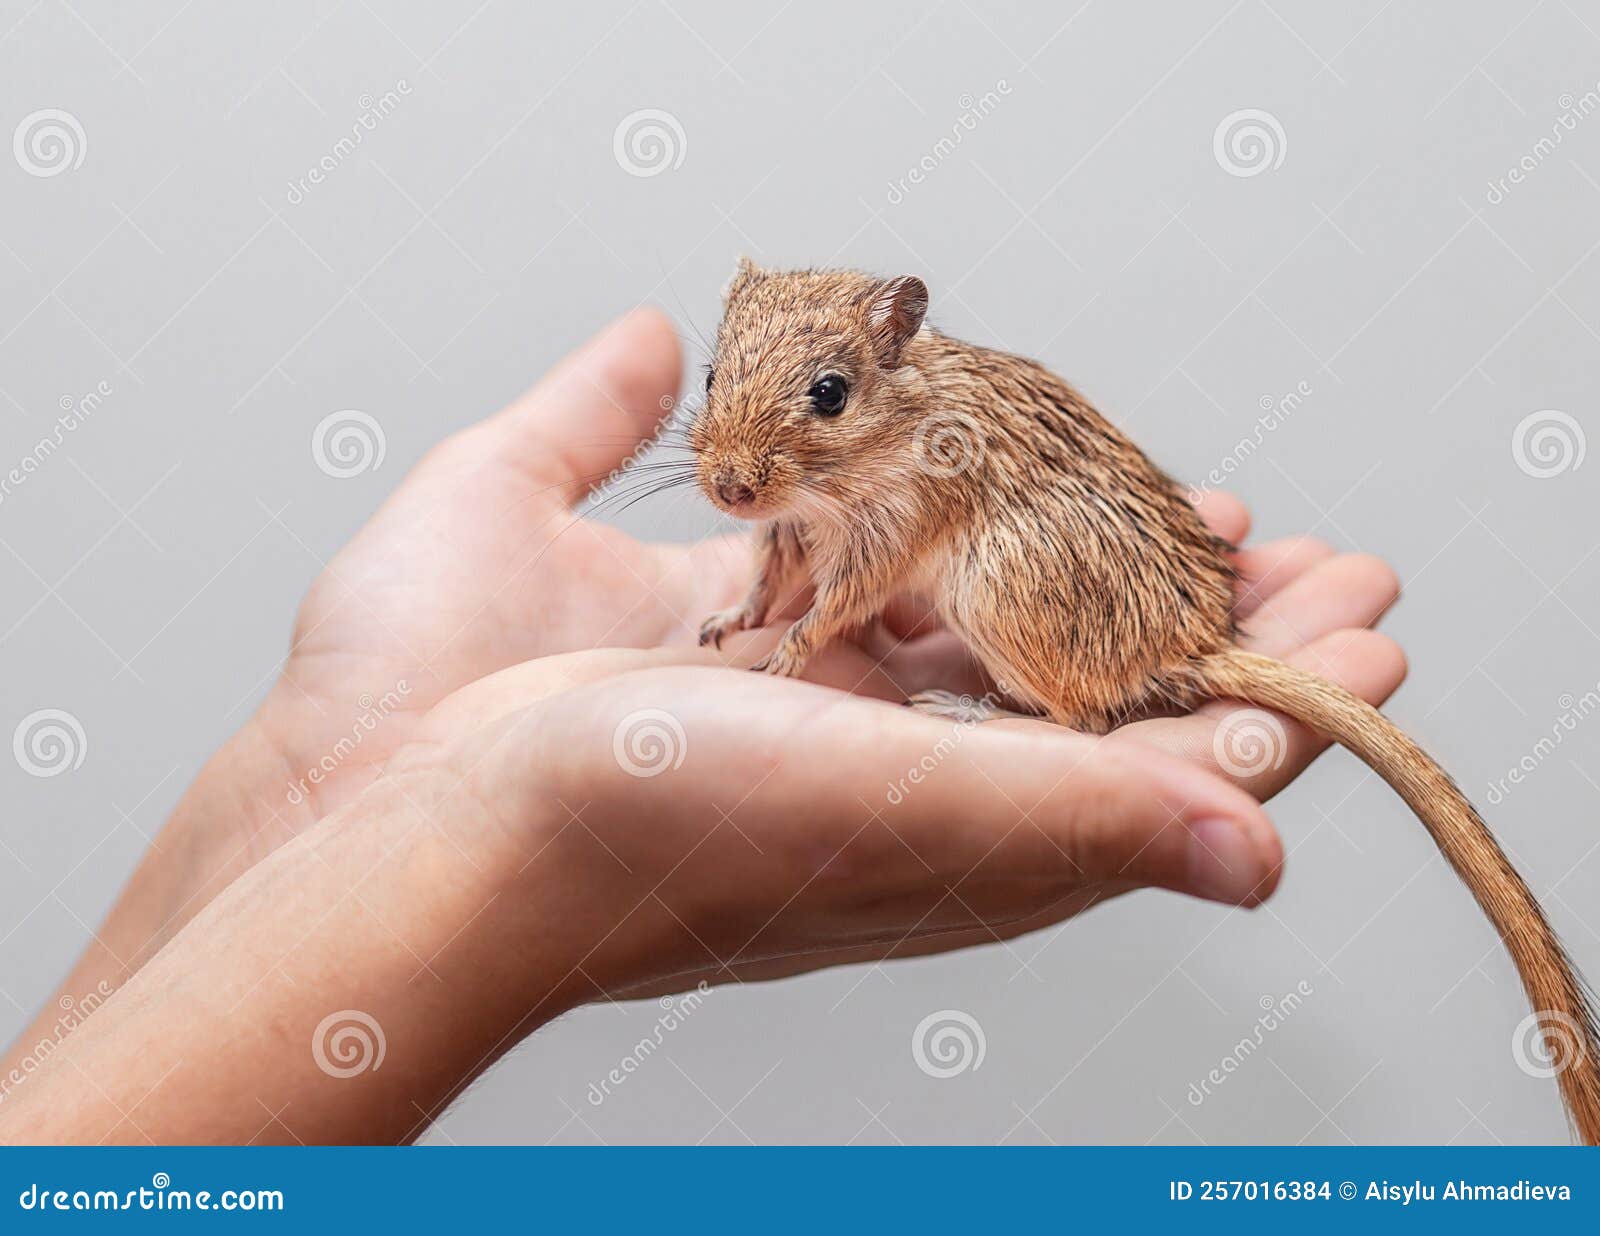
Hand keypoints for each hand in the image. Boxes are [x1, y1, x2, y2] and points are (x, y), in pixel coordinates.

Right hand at [0, 642, 1288, 1144]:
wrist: (441, 829)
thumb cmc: (650, 834)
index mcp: (984, 843)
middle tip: (1301, 553)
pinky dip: (977, 554)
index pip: (1188, 772)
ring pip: (1023, 650)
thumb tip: (1263, 853)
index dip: (1292, 697)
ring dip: (1111, 585)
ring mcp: (853, 735)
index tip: (1369, 616)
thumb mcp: (891, 815)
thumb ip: (1079, 820)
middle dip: (1222, 629)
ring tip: (1181, 516)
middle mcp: (932, 797)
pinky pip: (909, 607)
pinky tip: (995, 506)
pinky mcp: (772, 677)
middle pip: (1125, 705)